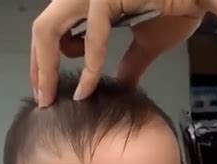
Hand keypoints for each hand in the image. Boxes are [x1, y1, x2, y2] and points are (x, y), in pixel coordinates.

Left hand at [31, 0, 216, 105]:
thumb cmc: (179, 7)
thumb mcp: (145, 44)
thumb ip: (129, 63)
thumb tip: (121, 85)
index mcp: (90, 0)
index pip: (52, 29)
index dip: (44, 59)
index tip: (46, 87)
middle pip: (42, 29)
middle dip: (38, 66)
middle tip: (43, 99)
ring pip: (51, 28)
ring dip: (47, 67)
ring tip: (52, 97)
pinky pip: (92, 35)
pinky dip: (88, 66)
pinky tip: (86, 90)